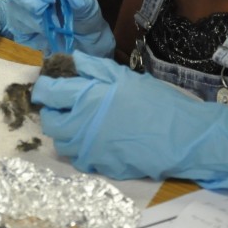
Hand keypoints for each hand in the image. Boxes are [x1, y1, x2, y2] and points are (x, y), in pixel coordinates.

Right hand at [5, 0, 114, 56]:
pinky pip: (16, 26)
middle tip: (45, 10)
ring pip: (14, 6)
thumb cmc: (83, 13)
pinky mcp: (18, 24)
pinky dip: (30, 32)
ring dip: (32, 18)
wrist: (82, 37)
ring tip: (51, 26)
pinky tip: (44, 34)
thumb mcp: (87, 3)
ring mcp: (19, 5)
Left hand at [31, 52, 227, 199]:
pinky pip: (79, 159)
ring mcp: (88, 149)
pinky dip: (81, 149)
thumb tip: (72, 60)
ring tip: (82, 121)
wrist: (182, 138)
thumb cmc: (156, 102)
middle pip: (49, 121)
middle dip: (52, 111)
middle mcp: (80, 125)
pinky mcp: (99, 167)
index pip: (49, 92)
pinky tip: (97, 140)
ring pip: (61, 143)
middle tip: (67, 104)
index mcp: (86, 97)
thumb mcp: (126, 77)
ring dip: (65, 132)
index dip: (46, 87)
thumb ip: (95, 69)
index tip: (51, 84)